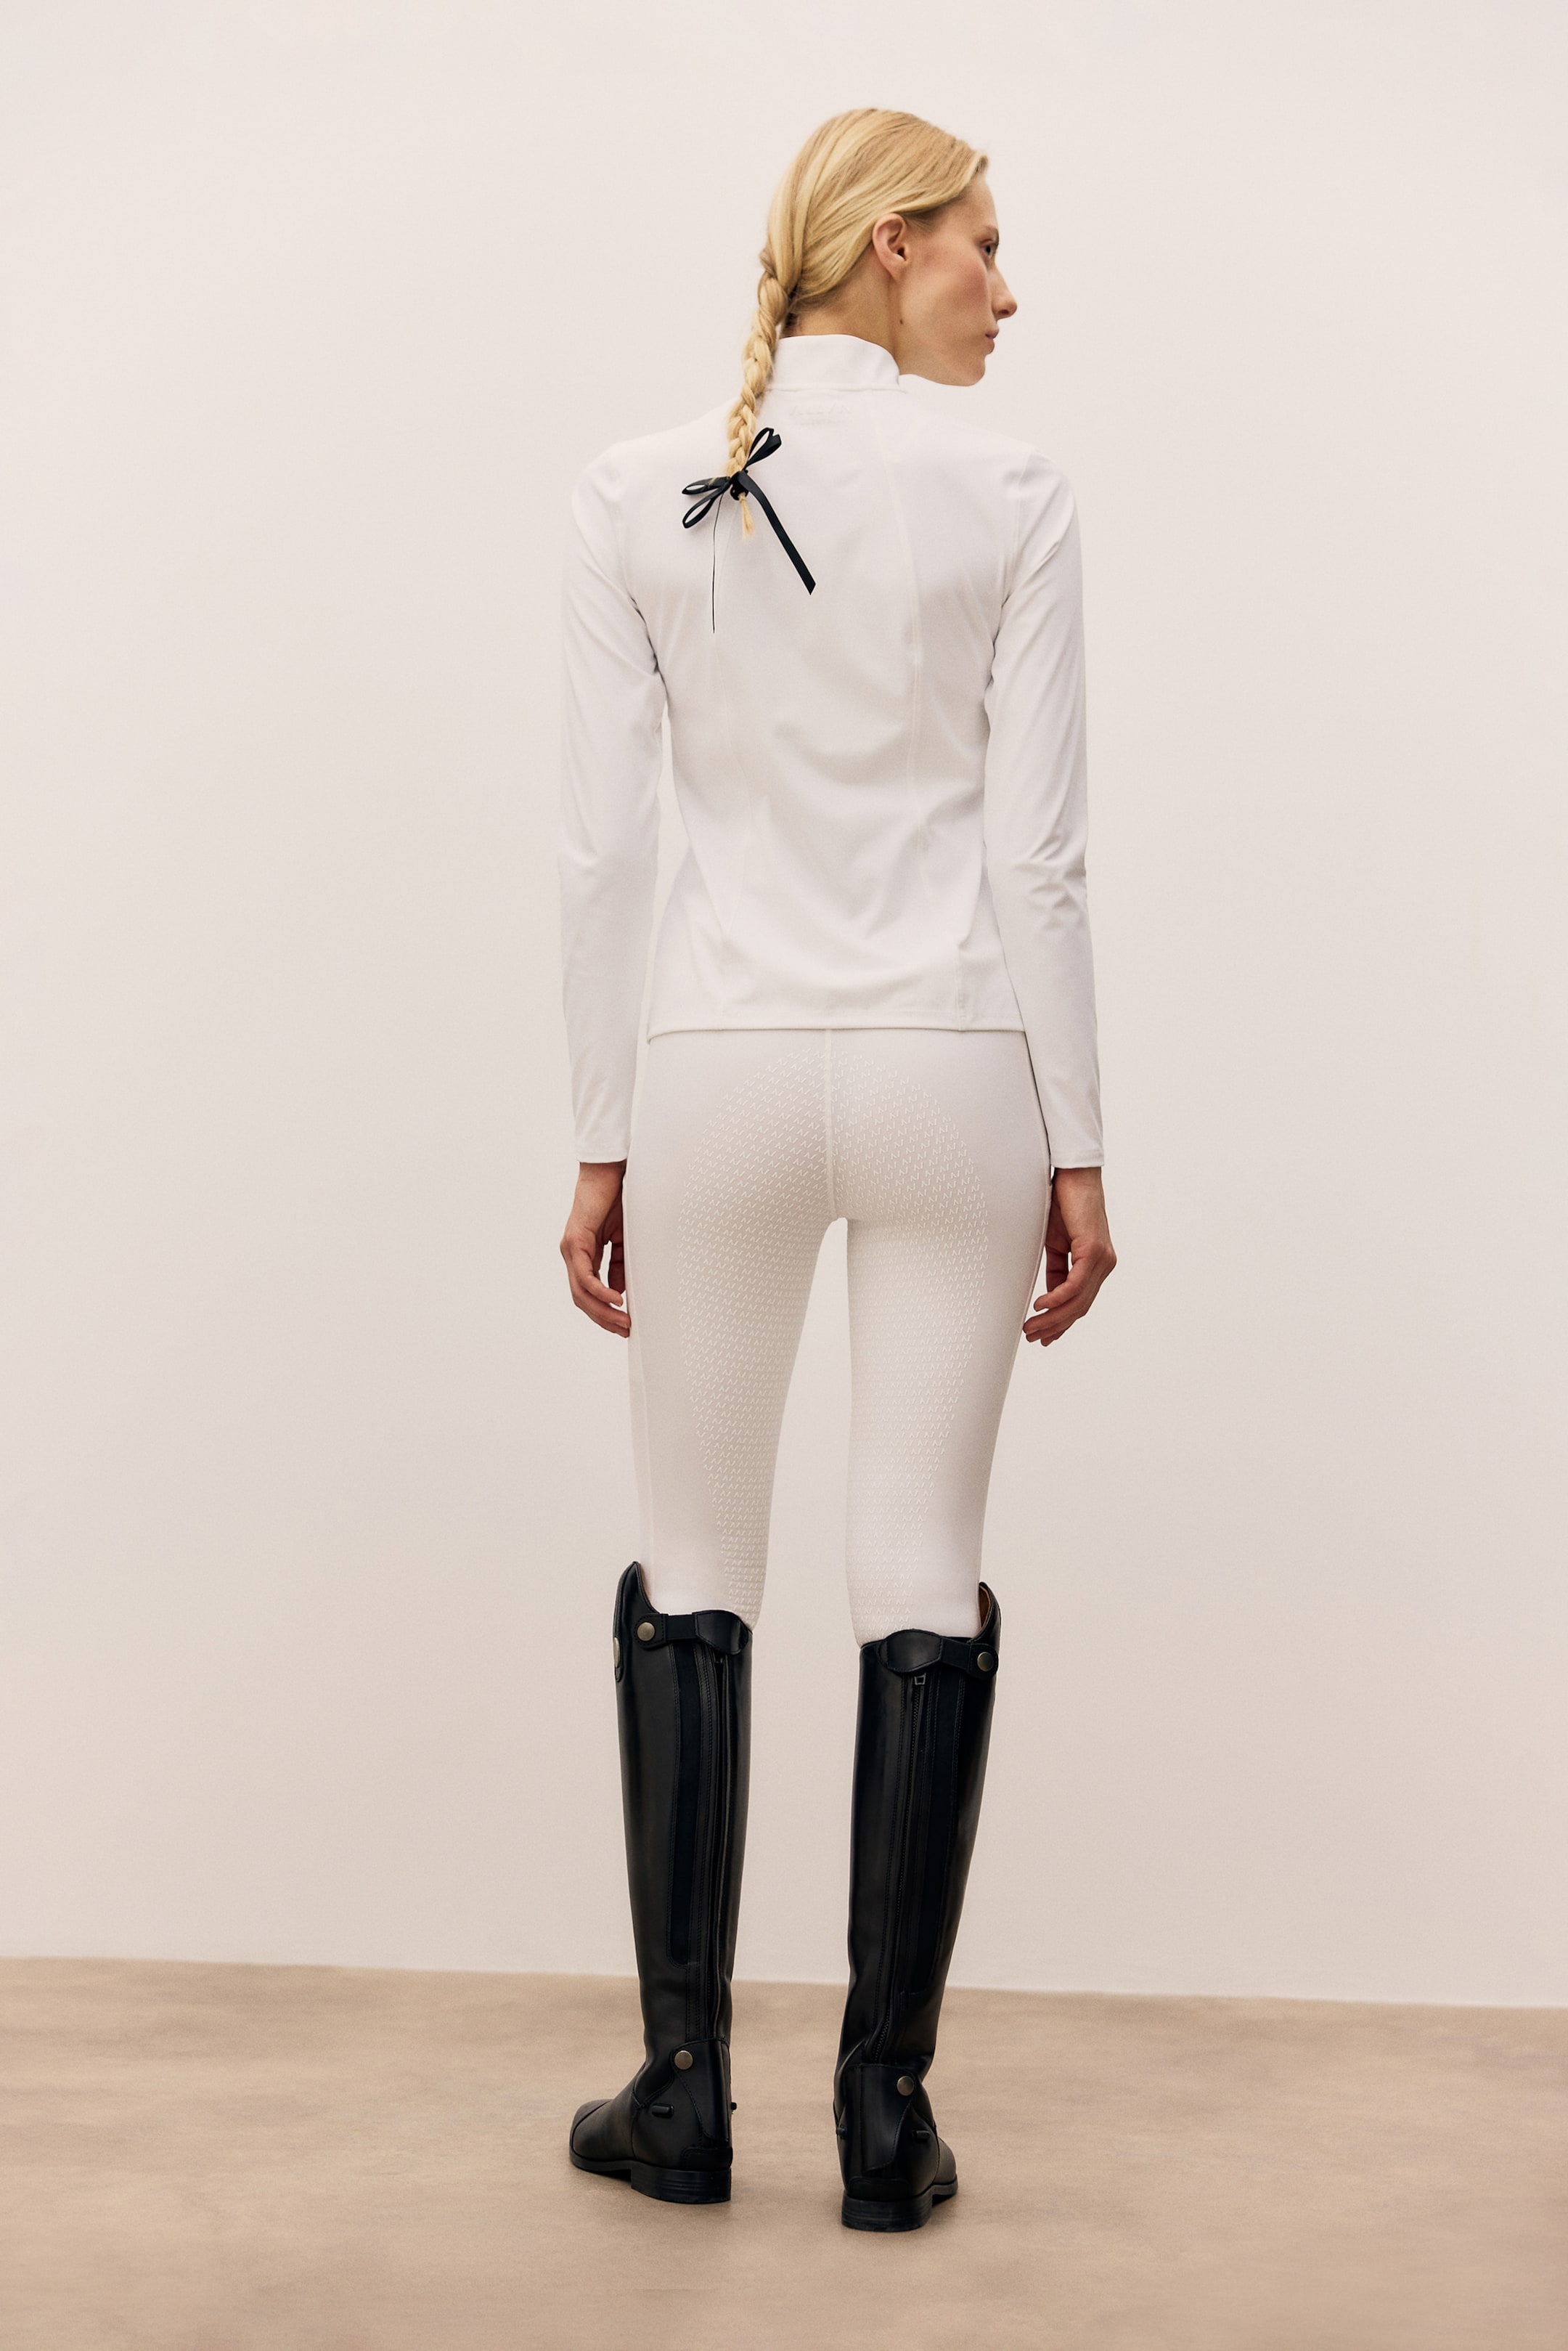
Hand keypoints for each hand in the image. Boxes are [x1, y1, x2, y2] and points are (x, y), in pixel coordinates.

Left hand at [561, 1161, 630, 1336]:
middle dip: (604, 1318)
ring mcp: (570, 1250)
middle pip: (582, 1299)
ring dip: (602, 1310)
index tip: (623, 1325)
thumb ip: (618, 1265)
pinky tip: (615, 1299)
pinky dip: (599, 1290)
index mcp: (583, 1256)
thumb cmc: (616, 1201)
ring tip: (623, 1322)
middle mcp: (572, 1255)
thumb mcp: (622, 1241)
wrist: (607, 1173)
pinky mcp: (574, 1242)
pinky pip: (584, 1276)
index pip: (588, 1294)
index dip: (604, 1312)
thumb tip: (619, 1292)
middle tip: (625, 1331)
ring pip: (581, 1292)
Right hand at [1024, 1167, 1115, 1348]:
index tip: (1044, 1337)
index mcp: (1096, 1264)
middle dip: (1055, 1327)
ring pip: (1078, 1301)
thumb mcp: (1056, 1244)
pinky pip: (1075, 1285)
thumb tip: (1049, 1293)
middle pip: (1080, 1307)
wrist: (1074, 1175)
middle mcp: (1104, 1265)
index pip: (1080, 1302)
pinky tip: (1040, 1307)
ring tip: (1031, 1328)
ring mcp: (1102, 1260)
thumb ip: (1057, 1269)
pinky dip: (1057, 1298)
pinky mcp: (1094, 1251)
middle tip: (1033, 1338)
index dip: (1062, 1322)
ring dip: (1052, 1318)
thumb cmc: (1064, 1203)